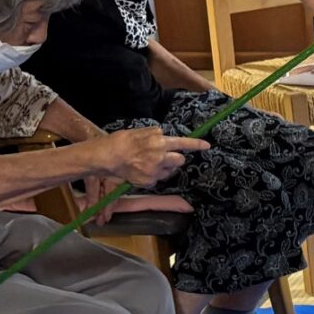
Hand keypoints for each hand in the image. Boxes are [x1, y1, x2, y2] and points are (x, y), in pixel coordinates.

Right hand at [91, 128, 206, 187]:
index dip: (196, 145)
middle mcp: (160, 158)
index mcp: (159, 142)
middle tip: (165, 156)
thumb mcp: (140, 131)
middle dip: (175, 158)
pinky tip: (142, 170)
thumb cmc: (121, 141)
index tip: (207, 146)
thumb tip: (165, 135)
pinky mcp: (149, 182)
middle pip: (179, 161)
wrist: (107, 157)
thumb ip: (155, 134)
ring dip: (165, 168)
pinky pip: (158, 179)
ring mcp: (155, 171)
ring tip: (149, 163)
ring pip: (169, 171)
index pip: (182, 143)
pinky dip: (153, 175)